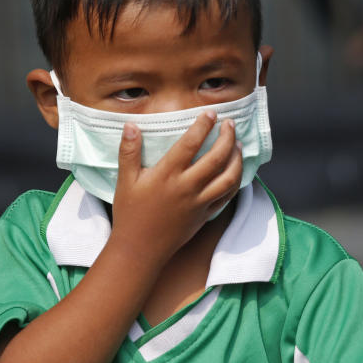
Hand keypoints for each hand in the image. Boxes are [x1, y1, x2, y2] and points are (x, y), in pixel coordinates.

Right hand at [109, 111, 242, 262]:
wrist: (140, 249)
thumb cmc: (130, 214)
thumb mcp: (125, 181)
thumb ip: (129, 152)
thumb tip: (131, 126)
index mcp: (167, 175)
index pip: (191, 143)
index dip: (203, 125)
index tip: (211, 113)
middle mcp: (187, 187)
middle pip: (217, 157)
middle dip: (227, 137)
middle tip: (229, 124)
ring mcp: (199, 202)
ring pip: (228, 176)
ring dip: (237, 158)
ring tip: (237, 144)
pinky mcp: (205, 214)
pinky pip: (227, 195)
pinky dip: (235, 180)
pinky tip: (235, 170)